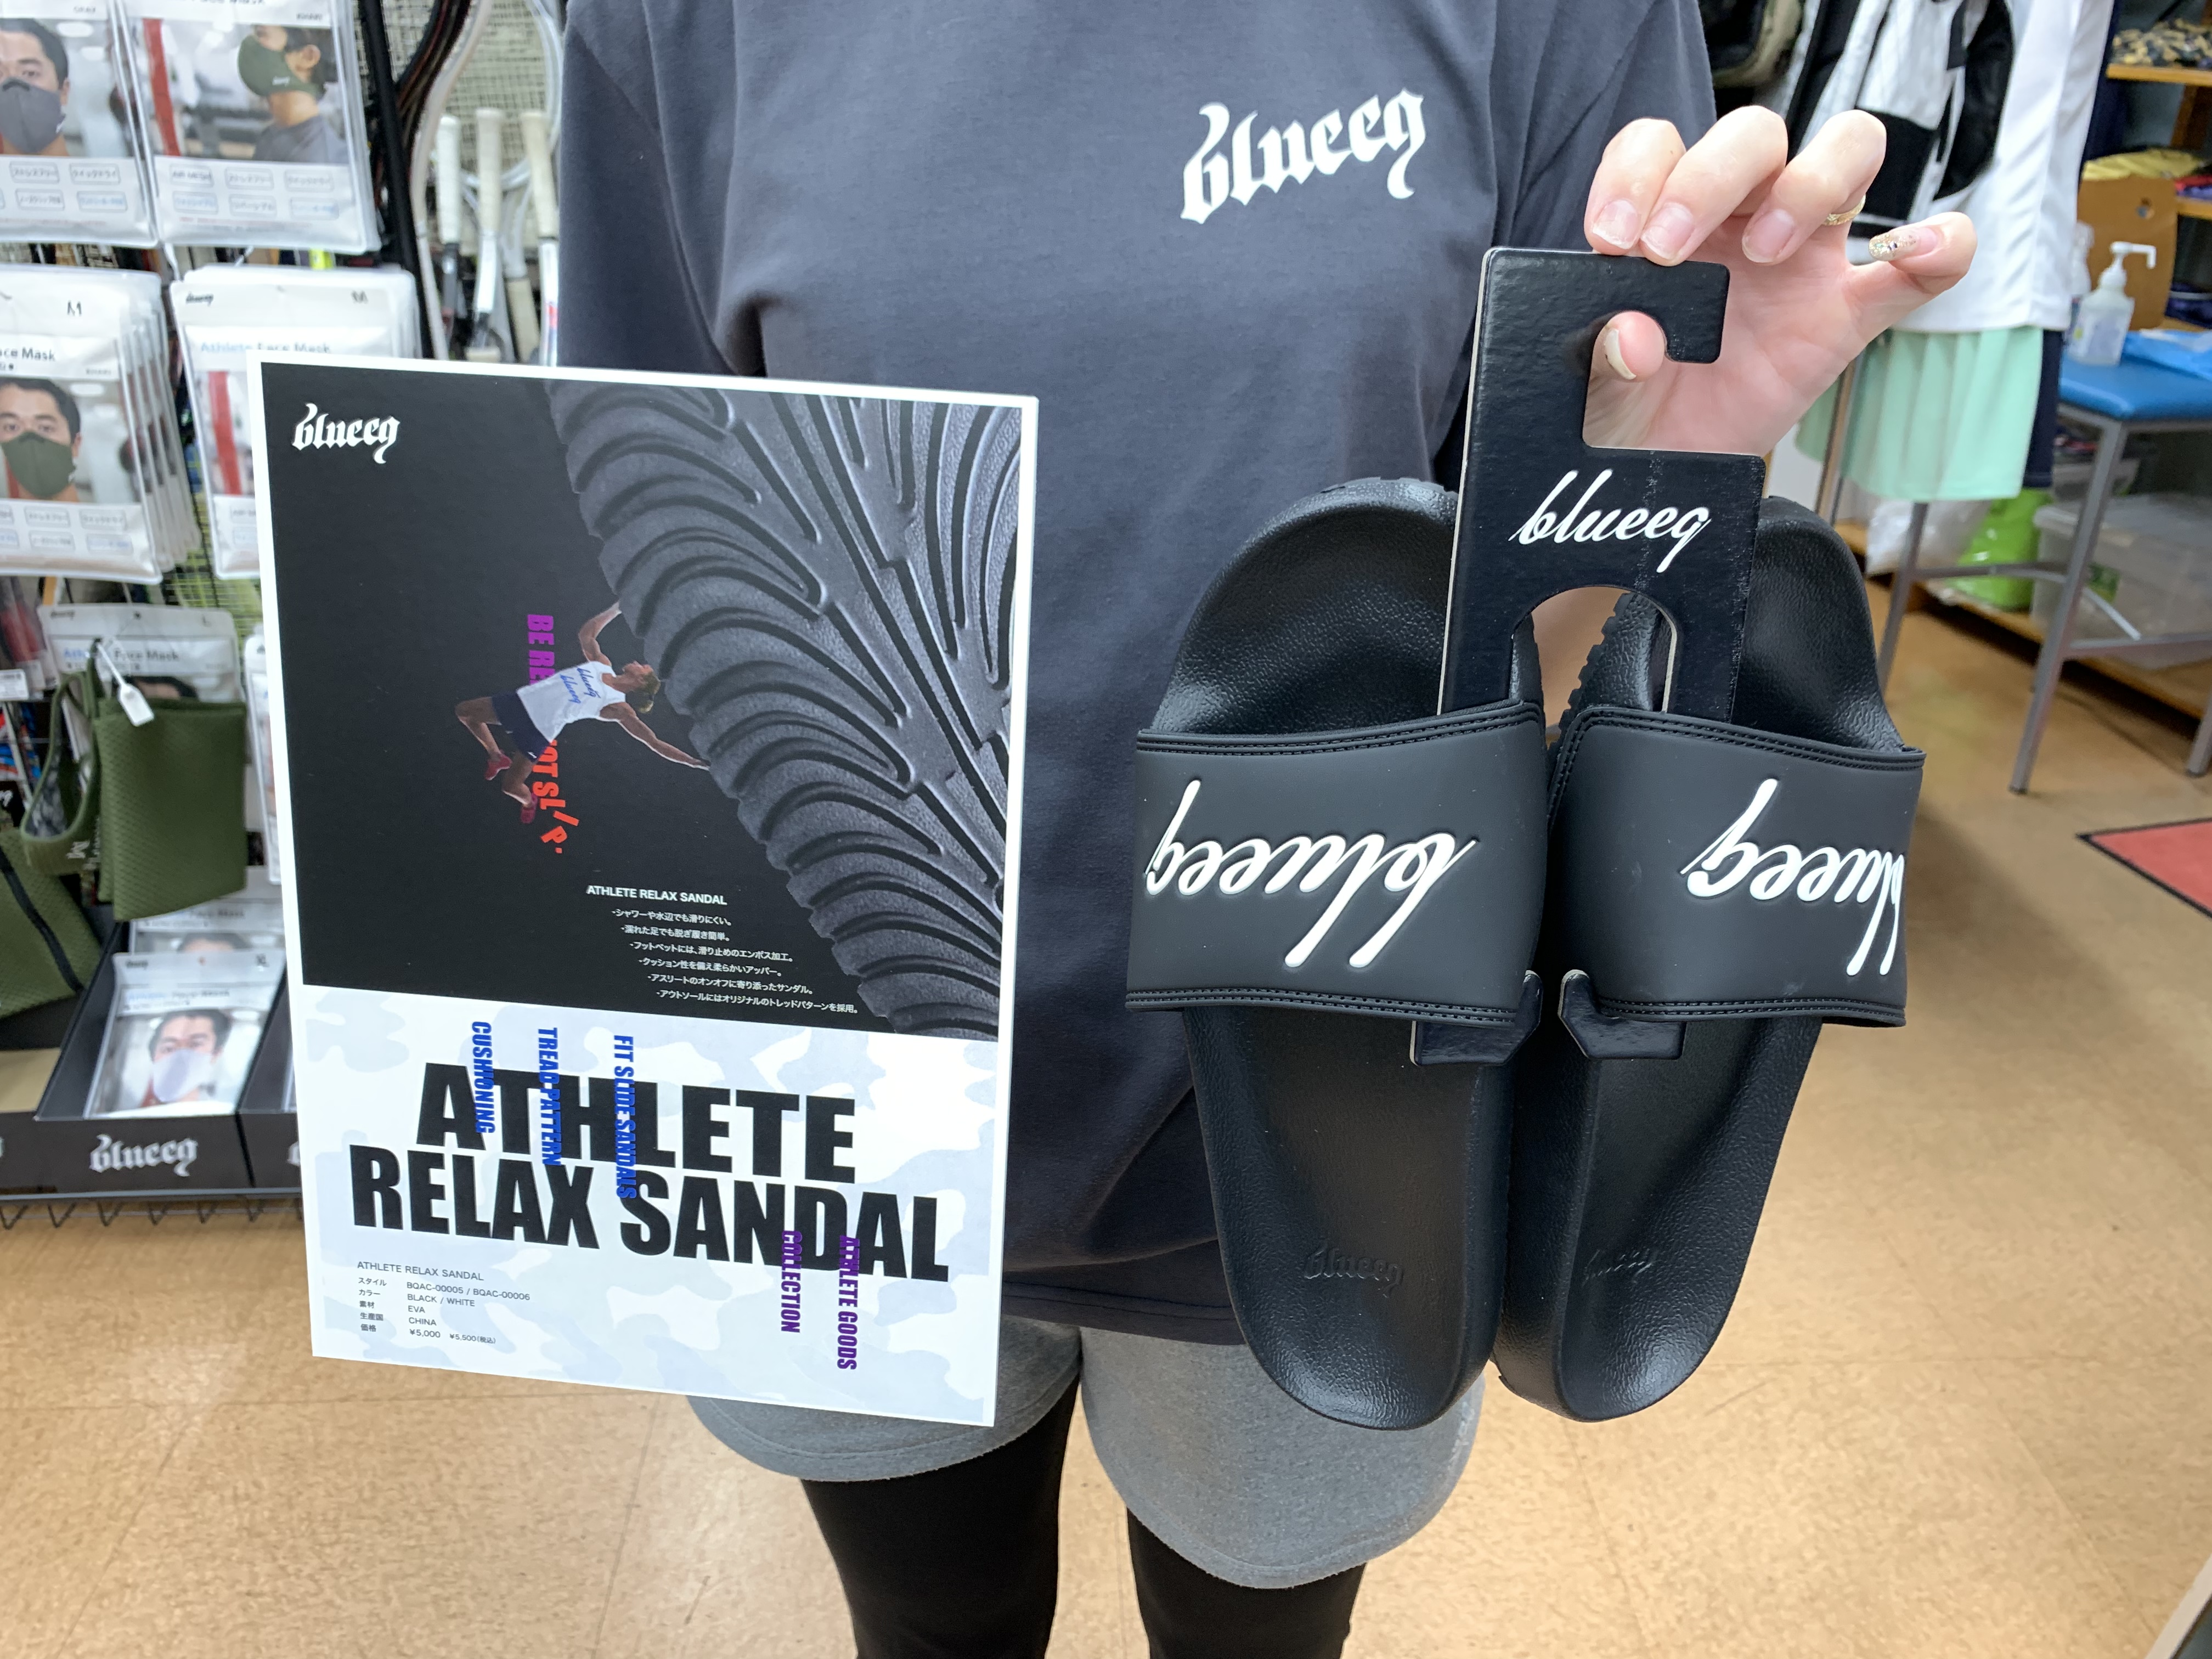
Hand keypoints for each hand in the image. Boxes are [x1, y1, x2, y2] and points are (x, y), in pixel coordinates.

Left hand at [1578, 106, 1975, 456]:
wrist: (1663, 469)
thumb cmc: (1625, 409)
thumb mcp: (1595, 391)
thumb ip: (1602, 360)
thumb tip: (1635, 337)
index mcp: (1666, 220)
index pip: (1660, 146)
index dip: (1637, 173)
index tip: (1614, 239)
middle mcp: (1739, 219)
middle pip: (1755, 135)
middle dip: (1710, 176)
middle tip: (1669, 252)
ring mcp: (1804, 261)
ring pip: (1847, 152)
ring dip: (1811, 183)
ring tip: (1765, 253)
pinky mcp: (1848, 315)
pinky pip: (1921, 267)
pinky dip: (1939, 245)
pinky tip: (1919, 251)